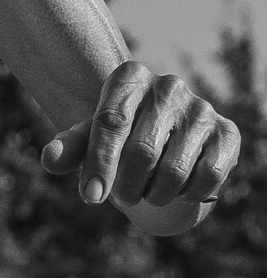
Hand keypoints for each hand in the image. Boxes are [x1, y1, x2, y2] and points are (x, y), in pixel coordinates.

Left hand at [41, 61, 240, 212]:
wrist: (165, 132)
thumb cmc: (119, 133)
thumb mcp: (91, 136)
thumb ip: (70, 147)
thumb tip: (49, 161)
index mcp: (129, 77)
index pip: (110, 123)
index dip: (99, 163)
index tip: (91, 197)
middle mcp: (168, 86)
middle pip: (141, 150)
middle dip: (126, 186)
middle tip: (121, 200)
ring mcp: (201, 108)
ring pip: (174, 169)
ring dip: (154, 194)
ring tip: (146, 194)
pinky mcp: (228, 132)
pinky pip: (207, 176)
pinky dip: (187, 194)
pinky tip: (176, 190)